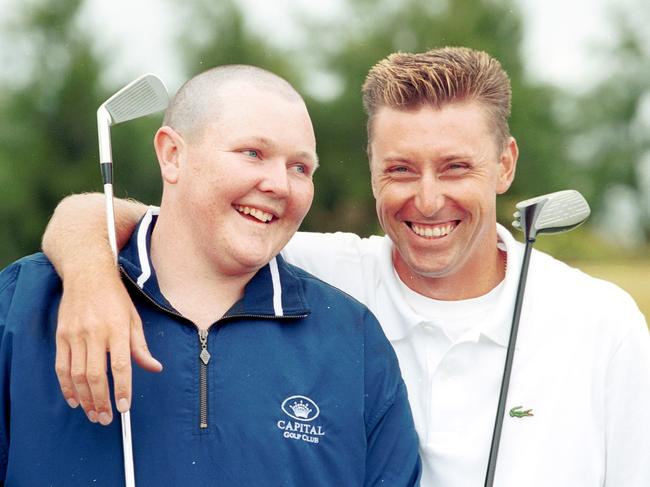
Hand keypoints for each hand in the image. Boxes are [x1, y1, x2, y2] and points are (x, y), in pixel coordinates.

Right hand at [55, 269, 161, 424]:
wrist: (88, 274)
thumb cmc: (115, 297)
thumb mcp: (134, 318)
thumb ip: (142, 347)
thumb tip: (155, 368)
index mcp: (118, 328)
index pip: (120, 365)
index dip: (122, 389)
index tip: (124, 407)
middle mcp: (95, 332)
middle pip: (96, 375)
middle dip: (101, 401)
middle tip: (106, 419)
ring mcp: (76, 334)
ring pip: (77, 375)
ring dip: (85, 398)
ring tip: (93, 414)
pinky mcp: (61, 336)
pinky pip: (62, 367)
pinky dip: (66, 387)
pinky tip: (74, 400)